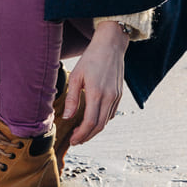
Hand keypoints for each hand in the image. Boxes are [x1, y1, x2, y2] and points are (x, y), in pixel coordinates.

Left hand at [65, 20, 127, 145]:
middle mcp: (109, 98)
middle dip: (87, 136)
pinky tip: (93, 120)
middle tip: (76, 140)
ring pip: (106, 121)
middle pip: (99, 126)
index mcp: (96, 93)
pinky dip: (102, 121)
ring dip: (94, 130)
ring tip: (82, 133)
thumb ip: (72, 98)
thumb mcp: (76, 76)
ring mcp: (116, 97)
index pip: (90, 122)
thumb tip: (67, 117)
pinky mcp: (119, 95)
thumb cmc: (91, 58)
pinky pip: (111, 113)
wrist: (111, 46)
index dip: (81, 135)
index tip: (73, 140)